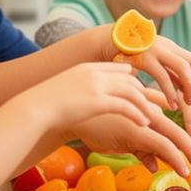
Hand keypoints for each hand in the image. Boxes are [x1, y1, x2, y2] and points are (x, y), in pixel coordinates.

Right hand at [26, 61, 157, 130]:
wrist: (34, 108)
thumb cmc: (47, 103)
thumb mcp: (67, 88)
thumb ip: (82, 87)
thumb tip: (91, 97)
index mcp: (89, 68)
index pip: (121, 68)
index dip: (135, 80)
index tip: (144, 91)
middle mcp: (95, 73)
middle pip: (130, 78)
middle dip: (145, 92)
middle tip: (156, 104)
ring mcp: (96, 86)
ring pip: (132, 91)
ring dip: (145, 104)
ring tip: (154, 117)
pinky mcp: (97, 101)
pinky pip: (125, 105)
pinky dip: (137, 114)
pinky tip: (144, 123)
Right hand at [75, 106, 190, 177]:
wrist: (73, 115)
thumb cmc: (95, 124)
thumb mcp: (122, 139)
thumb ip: (140, 148)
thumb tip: (155, 165)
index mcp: (147, 112)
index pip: (172, 127)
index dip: (187, 142)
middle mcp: (148, 114)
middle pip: (179, 132)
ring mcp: (143, 122)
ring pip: (175, 138)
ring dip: (188, 155)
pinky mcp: (136, 132)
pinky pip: (162, 145)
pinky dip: (175, 157)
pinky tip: (181, 168)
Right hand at [105, 28, 190, 108]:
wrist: (100, 44)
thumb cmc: (126, 58)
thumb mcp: (150, 64)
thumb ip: (167, 73)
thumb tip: (183, 89)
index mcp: (168, 46)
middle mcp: (164, 45)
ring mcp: (154, 49)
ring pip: (181, 68)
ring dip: (187, 87)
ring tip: (186, 105)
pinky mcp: (141, 57)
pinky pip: (162, 76)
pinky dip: (169, 92)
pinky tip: (170, 105)